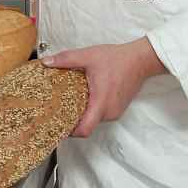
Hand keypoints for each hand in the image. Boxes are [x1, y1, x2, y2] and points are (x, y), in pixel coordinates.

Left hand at [41, 37, 166, 137]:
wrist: (141, 59)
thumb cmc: (118, 59)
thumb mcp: (88, 56)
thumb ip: (66, 59)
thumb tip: (46, 61)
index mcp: (100, 103)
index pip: (84, 130)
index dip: (70, 131)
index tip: (58, 124)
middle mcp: (109, 112)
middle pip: (87, 125)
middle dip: (74, 119)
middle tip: (60, 108)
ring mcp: (115, 111)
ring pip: (95, 119)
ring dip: (84, 112)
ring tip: (73, 99)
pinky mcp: (119, 108)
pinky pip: (102, 114)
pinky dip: (94, 108)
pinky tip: (88, 95)